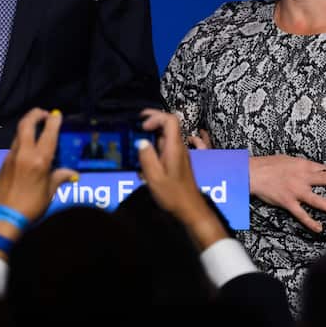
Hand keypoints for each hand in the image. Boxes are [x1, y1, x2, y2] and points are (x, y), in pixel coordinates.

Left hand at [0, 109, 76, 243]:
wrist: (4, 217)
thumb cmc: (31, 206)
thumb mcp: (49, 192)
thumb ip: (60, 177)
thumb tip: (73, 174)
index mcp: (39, 159)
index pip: (48, 132)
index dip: (53, 120)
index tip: (57, 114)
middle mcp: (24, 153)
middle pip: (27, 124)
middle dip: (35, 114)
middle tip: (43, 114)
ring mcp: (11, 156)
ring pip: (18, 133)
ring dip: (27, 127)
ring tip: (36, 128)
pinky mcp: (3, 162)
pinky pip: (14, 146)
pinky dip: (22, 141)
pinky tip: (28, 149)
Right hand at [138, 110, 226, 249]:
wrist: (190, 209)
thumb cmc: (173, 194)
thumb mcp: (154, 177)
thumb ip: (146, 157)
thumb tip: (141, 141)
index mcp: (175, 147)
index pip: (170, 120)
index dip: (155, 117)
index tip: (142, 126)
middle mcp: (179, 147)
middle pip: (167, 125)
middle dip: (151, 123)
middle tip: (135, 127)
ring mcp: (179, 154)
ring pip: (164, 138)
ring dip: (150, 139)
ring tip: (136, 149)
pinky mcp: (177, 162)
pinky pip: (165, 149)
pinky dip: (154, 151)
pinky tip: (144, 166)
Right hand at [249, 155, 325, 232]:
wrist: (252, 173)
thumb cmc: (267, 165)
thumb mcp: (286, 159)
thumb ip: (300, 165)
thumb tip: (310, 168)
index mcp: (302, 165)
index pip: (322, 168)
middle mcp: (302, 177)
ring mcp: (296, 191)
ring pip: (318, 200)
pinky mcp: (288, 202)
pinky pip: (302, 214)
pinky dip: (311, 222)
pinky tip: (319, 228)